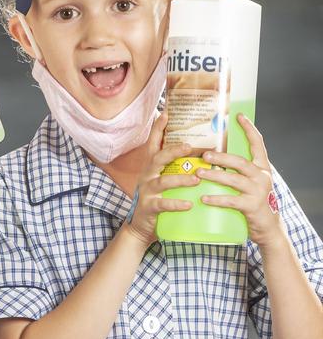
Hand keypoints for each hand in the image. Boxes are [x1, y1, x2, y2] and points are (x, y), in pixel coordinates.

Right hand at [121, 113, 198, 243]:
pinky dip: (176, 204)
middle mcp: (148, 175)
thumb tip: (197, 152)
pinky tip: (189, 204)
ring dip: (181, 179)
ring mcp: (147, 190)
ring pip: (163, 181)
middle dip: (173, 150)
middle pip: (158, 157)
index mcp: (152, 166)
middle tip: (190, 147)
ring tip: (197, 179)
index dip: (158, 128)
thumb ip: (175, 167)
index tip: (166, 113)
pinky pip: (163, 204)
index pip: (154, 143)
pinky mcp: (149, 206)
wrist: (141, 225)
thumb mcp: (163, 179)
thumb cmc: (158, 198)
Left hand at [195, 114, 285, 246]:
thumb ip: (237, 169)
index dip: (249, 129)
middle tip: (204, 154)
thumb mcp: (248, 181)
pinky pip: (231, 200)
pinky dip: (217, 199)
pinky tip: (203, 198)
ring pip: (234, 180)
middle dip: (221, 156)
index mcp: (262, 167)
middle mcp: (262, 176)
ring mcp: (258, 191)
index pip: (257, 144)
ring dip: (214, 176)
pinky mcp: (252, 206)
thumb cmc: (251, 200)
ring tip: (198, 173)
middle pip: (240, 162)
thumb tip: (213, 154)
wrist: (267, 227)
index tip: (239, 116)